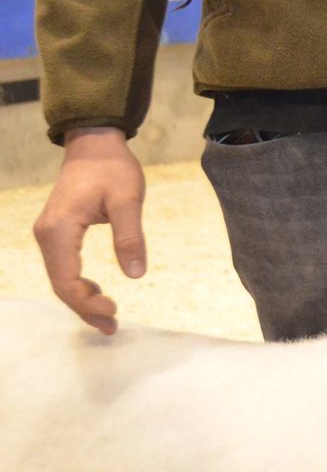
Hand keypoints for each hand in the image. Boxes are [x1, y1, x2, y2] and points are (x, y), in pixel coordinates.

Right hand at [32, 127, 146, 333]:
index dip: (88, 302)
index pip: (67, 280)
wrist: (94, 144)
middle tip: (112, 327)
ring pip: (60, 278)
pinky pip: (63, 266)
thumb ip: (130, 237)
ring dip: (81, 299)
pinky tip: (97, 293)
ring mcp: (48, 234)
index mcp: (59, 231)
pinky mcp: (56, 232)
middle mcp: (46, 236)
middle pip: (60, 285)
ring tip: (108, 318)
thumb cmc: (112, 168)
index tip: (115, 311)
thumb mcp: (128, 200)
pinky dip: (78, 284)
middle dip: (85, 308)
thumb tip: (135, 274)